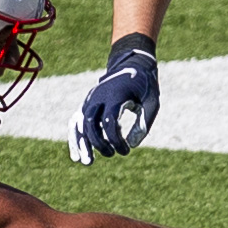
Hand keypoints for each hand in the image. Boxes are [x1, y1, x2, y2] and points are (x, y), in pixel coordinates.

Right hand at [69, 42, 158, 164]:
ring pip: (79, 124)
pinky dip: (75, 139)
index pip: (109, 121)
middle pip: (90, 123)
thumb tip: (132, 144)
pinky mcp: (87, 105)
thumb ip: (144, 122)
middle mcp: (98, 97)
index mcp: (115, 94)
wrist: (131, 65)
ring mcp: (90, 100)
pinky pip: (76, 122)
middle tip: (110, 154)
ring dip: (81, 144)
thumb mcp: (152, 101)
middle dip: (98, 143)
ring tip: (86, 162)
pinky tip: (77, 156)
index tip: (126, 150)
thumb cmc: (144, 85)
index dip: (116, 139)